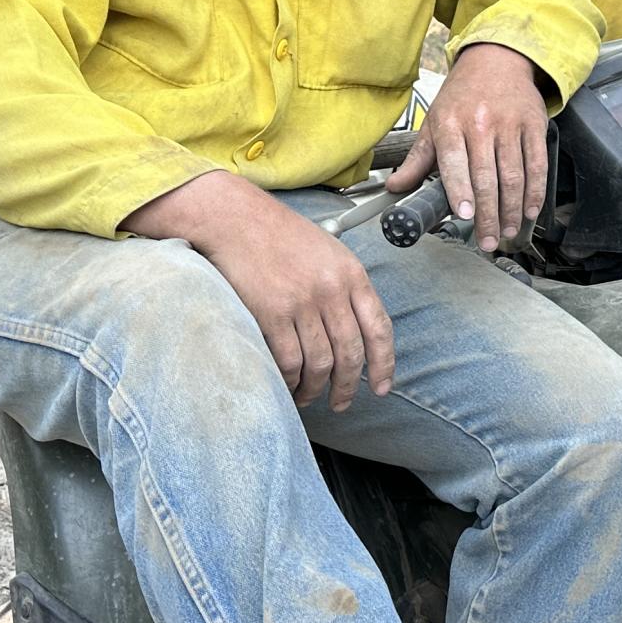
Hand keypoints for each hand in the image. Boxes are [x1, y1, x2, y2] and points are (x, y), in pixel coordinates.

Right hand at [127, 173, 395, 410]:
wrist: (237, 220)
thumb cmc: (280, 235)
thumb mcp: (329, 253)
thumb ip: (347, 287)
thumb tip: (357, 328)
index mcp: (352, 275)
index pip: (379, 328)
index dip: (384, 364)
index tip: (382, 387)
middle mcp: (332, 291)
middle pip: (350, 353)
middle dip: (347, 386)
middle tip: (342, 402)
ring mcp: (303, 303)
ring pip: (320, 363)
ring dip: (315, 389)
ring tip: (309, 397)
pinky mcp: (272, 313)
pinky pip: (288, 360)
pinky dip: (290, 380)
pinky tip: (288, 385)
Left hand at [393, 42, 547, 251]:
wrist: (497, 59)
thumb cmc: (463, 95)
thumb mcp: (434, 122)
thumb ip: (417, 160)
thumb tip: (393, 188)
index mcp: (451, 123)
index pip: (455, 162)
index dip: (461, 191)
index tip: (465, 216)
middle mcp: (481, 123)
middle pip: (487, 176)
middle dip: (488, 214)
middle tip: (487, 240)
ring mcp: (510, 124)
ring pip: (514, 174)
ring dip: (512, 208)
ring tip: (507, 231)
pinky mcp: (534, 125)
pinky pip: (537, 163)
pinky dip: (536, 191)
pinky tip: (530, 210)